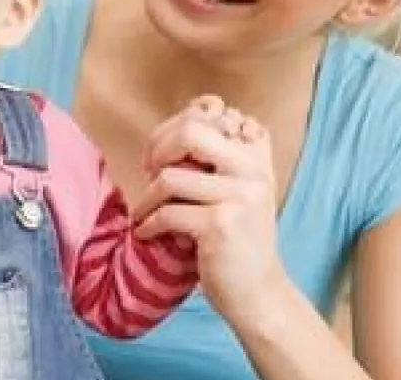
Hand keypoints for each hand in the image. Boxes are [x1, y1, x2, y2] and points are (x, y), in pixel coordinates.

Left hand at [133, 95, 287, 326]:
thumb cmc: (238, 238)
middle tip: (147, 173)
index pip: (211, 112)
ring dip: (145, 199)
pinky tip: (145, 234)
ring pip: (170, 178)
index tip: (159, 155)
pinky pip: (168, 214)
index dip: (173, 127)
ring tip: (142, 213)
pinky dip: (148, 225)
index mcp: (256, 153)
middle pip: (191, 131)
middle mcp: (253, 169)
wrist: (258, 292)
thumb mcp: (238, 187)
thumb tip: (193, 108)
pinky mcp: (221, 226)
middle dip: (157, 150)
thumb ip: (222, 151)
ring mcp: (240, 197)